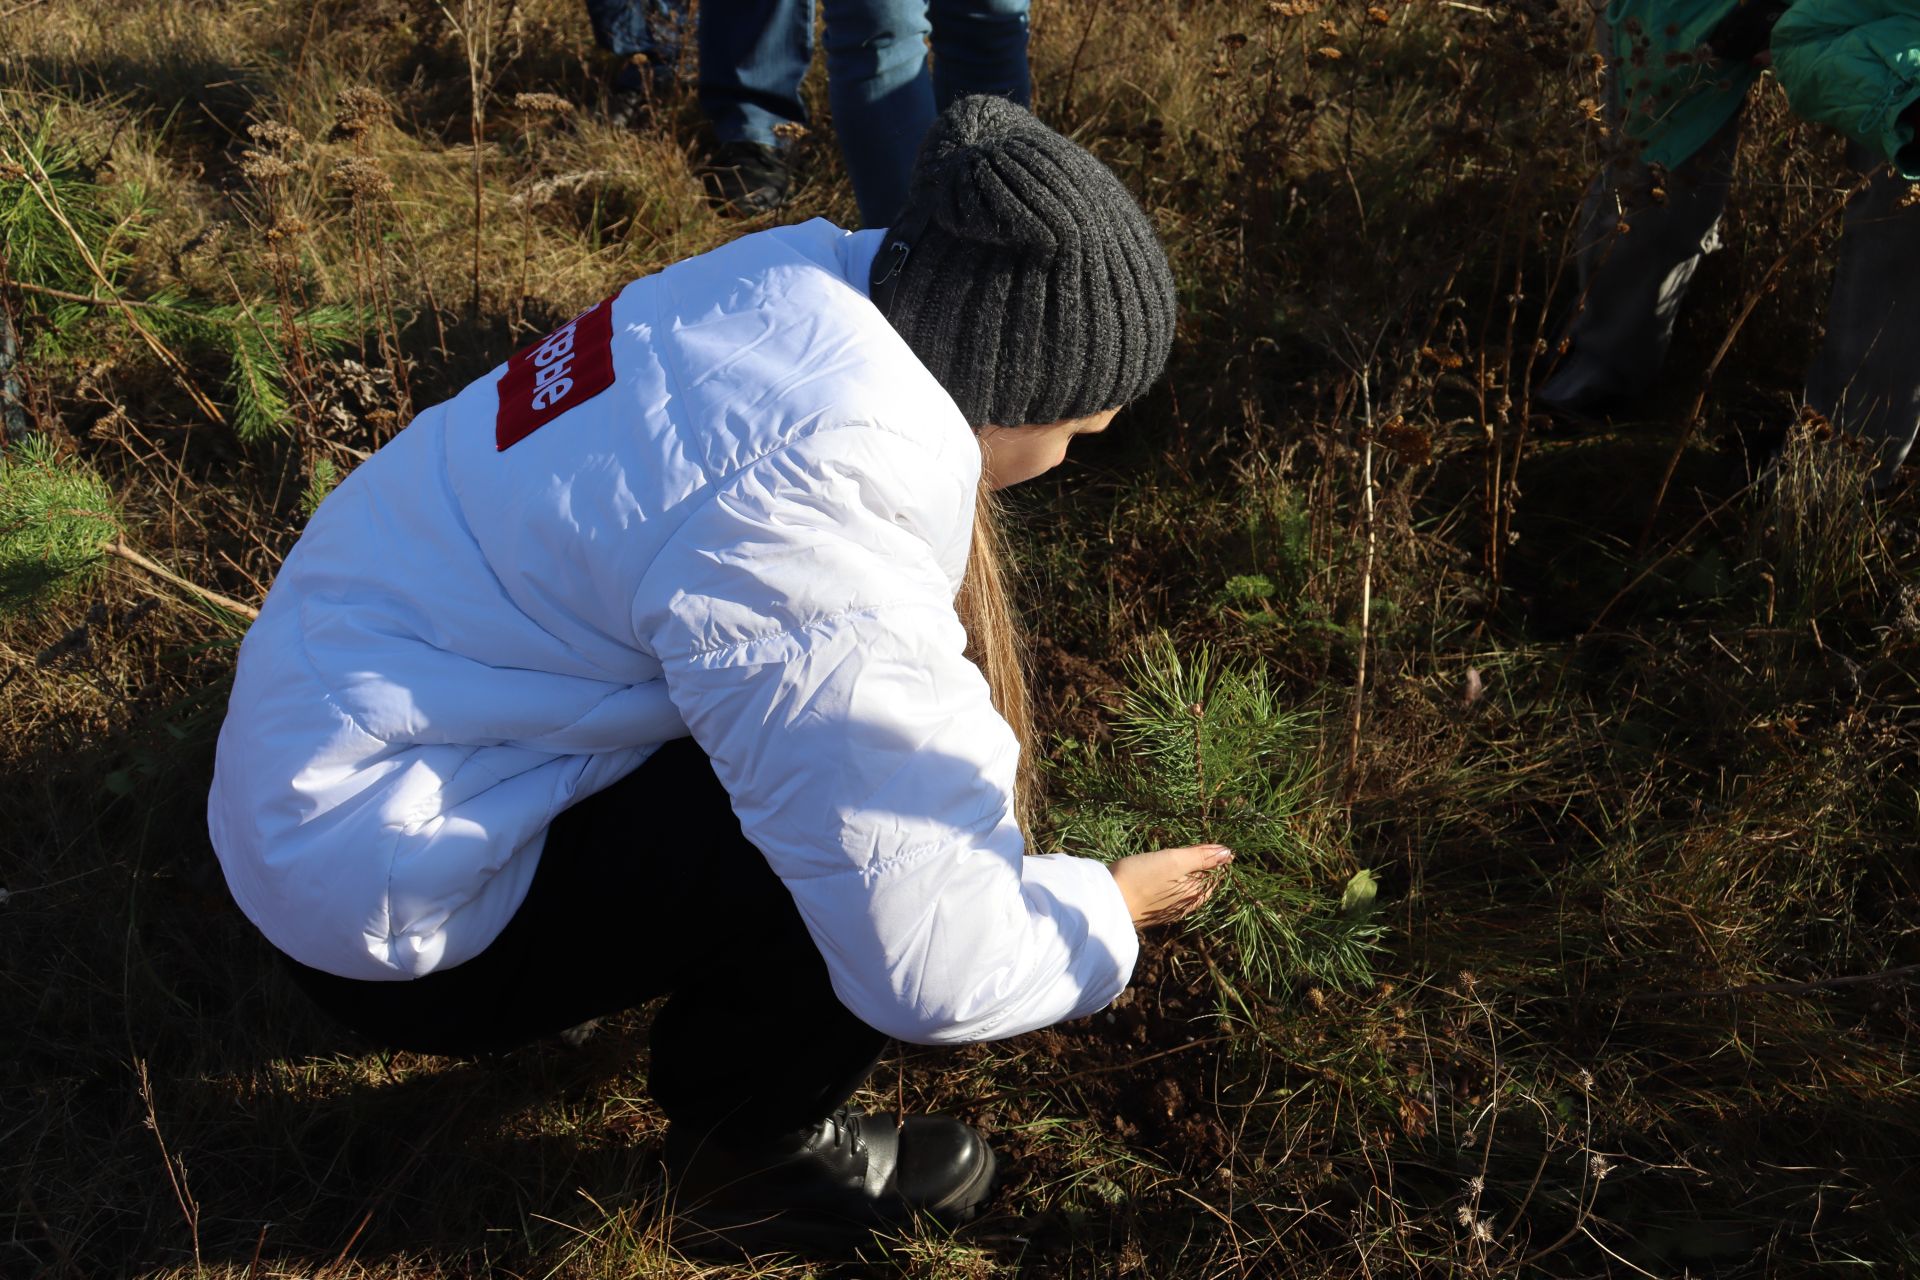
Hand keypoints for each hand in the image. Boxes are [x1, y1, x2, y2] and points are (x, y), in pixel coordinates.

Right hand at [1110, 844, 1232, 927]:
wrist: (1107, 901)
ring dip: (1180, 871)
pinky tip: (1155, 871)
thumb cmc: (1142, 877)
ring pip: (1183, 885)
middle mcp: (1186, 905)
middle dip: (1196, 864)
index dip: (1211, 857)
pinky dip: (1168, 880)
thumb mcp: (1174, 861)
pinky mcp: (1154, 909)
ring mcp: (1169, 909)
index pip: (1214, 874)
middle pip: (1199, 880)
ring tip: (1168, 857)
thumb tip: (1229, 852)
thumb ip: (1201, 857)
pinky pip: (1169, 892)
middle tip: (1184, 847)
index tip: (1198, 844)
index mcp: (1196, 895)